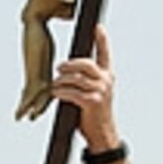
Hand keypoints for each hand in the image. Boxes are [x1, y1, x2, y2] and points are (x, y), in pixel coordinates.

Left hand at [50, 27, 119, 151]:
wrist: (103, 136)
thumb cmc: (94, 115)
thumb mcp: (94, 95)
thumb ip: (86, 82)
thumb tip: (67, 72)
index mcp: (108, 77)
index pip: (105, 54)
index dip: (102, 40)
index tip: (98, 27)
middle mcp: (106, 82)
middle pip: (85, 63)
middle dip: (69, 64)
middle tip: (58, 68)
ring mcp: (100, 91)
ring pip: (75, 78)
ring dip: (61, 81)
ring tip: (55, 86)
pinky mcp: (92, 102)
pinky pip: (71, 92)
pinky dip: (61, 92)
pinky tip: (56, 94)